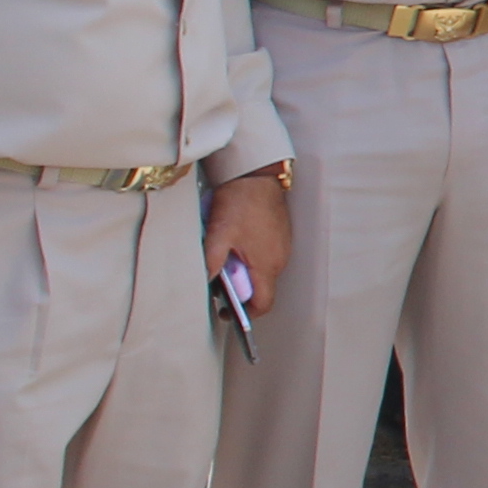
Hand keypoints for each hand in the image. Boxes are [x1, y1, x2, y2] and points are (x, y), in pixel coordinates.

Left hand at [206, 170, 292, 322]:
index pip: (263, 303)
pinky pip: (266, 255)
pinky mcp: (280, 235)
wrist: (257, 174)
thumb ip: (211, 262)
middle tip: (219, 279)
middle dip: (241, 289)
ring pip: (263, 270)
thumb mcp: (218, 233)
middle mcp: (279, 259)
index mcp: (267, 264)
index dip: (246, 314)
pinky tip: (237, 243)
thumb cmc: (241, 201)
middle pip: (262, 288)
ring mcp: (282, 246)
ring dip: (245, 271)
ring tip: (226, 257)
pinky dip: (252, 257)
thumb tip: (204, 284)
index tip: (228, 312)